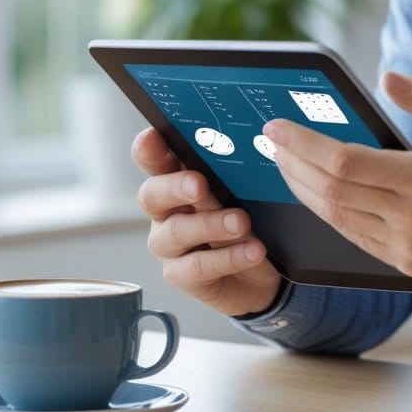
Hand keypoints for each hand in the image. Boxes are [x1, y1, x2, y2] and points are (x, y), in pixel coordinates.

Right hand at [132, 128, 282, 316]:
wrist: (263, 274)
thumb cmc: (250, 222)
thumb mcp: (245, 194)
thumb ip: (234, 175)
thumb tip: (248, 145)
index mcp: (176, 182)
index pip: (154, 160)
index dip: (149, 148)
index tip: (154, 135)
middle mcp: (166, 212)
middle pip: (152, 195)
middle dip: (175, 187)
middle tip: (200, 184)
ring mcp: (169, 246)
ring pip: (176, 232)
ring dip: (210, 224)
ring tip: (242, 222)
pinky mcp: (181, 275)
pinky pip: (198, 266)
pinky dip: (228, 257)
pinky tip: (253, 251)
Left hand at [264, 72, 411, 290]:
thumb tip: (387, 78)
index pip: (344, 163)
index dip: (303, 145)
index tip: (278, 128)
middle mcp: (411, 218)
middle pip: (331, 192)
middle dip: (293, 165)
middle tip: (272, 143)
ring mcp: (407, 247)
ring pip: (336, 219)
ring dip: (305, 191)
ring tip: (286, 165)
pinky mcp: (409, 265)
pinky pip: (355, 238)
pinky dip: (330, 214)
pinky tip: (319, 195)